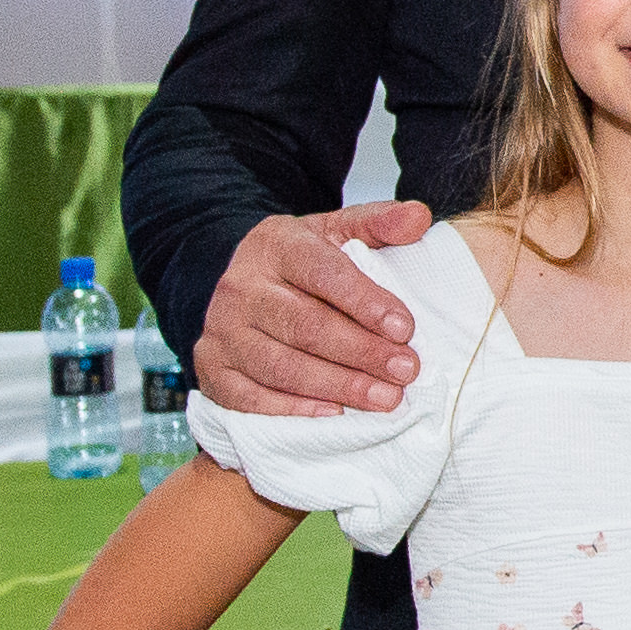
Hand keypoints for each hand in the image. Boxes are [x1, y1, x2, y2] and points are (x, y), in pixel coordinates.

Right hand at [193, 202, 433, 417]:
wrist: (244, 283)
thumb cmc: (303, 261)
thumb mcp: (337, 230)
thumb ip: (378, 223)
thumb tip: (419, 216)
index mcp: (275, 245)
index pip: (322, 273)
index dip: (365, 302)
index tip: (405, 329)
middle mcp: (241, 287)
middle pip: (305, 325)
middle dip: (361, 352)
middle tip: (406, 370)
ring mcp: (222, 330)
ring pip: (281, 366)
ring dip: (338, 386)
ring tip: (386, 398)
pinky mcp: (212, 367)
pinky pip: (250, 397)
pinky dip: (293, 409)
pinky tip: (335, 413)